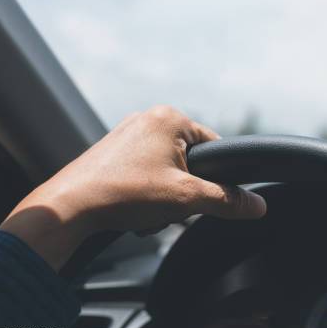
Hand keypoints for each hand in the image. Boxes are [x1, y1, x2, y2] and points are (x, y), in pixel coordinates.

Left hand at [0, 106, 265, 270]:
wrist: (68, 209)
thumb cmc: (124, 194)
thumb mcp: (186, 198)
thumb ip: (227, 200)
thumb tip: (258, 206)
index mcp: (170, 118)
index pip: (216, 147)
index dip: (216, 178)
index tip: (204, 198)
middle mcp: (149, 118)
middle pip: (191, 161)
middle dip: (185, 190)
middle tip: (168, 206)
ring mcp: (128, 133)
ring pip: (168, 169)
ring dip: (166, 195)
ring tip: (147, 209)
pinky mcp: (113, 150)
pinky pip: (146, 171)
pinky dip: (147, 192)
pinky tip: (133, 207)